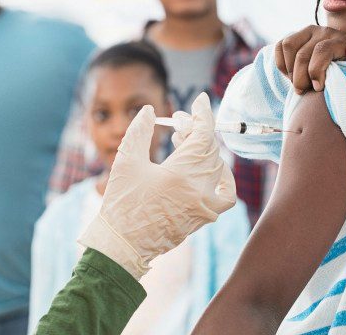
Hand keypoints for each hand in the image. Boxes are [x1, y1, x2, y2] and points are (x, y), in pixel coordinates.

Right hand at [79, 93, 235, 278]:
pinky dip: (221, 178)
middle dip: (196, 131)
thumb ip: (139, 131)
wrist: (122, 245)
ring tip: (184, 144)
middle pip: (210, 150)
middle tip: (178, 123)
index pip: (203, 136)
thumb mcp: (125, 161)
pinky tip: (207, 170)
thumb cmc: (121, 203)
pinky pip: (225, 195)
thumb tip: (150, 110)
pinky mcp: (204, 218)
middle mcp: (199, 191)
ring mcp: (204, 206)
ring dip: (206, 151)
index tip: (201, 100)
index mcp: (181, 175)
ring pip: (219, 169)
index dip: (203, 114)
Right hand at [274, 25, 345, 93]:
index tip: (317, 88)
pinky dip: (282, 64)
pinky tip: (291, 75)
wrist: (344, 57)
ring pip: (288, 47)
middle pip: (302, 55)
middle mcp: (322, 31)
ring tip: (298, 83)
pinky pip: (279, 46)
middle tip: (304, 91)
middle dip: (300, 78)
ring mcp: (306, 32)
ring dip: (289, 70)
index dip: (316, 71)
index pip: (322, 50)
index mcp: (340, 39)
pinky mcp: (295, 36)